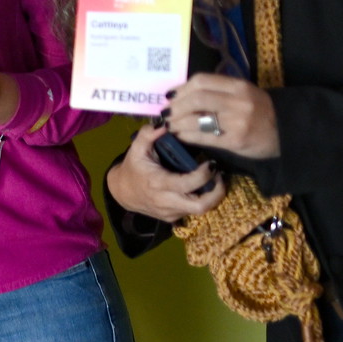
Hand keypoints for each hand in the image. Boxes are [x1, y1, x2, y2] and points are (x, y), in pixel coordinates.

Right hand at [108, 123, 226, 222]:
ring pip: (200, 210)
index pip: (188, 184)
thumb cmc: (133, 167)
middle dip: (217, 192)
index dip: (204, 175)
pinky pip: (192, 211)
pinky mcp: (173, 218)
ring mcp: (170, 212)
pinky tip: (202, 186)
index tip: (212, 163)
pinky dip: (201, 199)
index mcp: (158, 183)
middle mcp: (166, 201)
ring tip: (215, 179)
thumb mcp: (137, 148)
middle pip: (200, 206)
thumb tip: (165, 123)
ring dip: (212, 196)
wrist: (123, 192)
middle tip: (220, 175)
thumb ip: (149, 133)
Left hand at [164, 73, 279, 158]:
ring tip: (170, 125)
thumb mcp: (242, 94)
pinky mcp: (235, 140)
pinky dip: (187, 136)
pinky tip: (181, 135)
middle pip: (197, 98)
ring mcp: (237, 121)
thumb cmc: (259, 112)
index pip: (201, 81)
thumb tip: (180, 95)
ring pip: (197, 118)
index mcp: (238, 86)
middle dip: (176, 107)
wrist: (285, 134)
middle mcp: (238, 101)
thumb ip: (217, 92)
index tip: (170, 96)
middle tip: (167, 113)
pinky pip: (204, 137)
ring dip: (178, 122)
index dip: (181, 88)